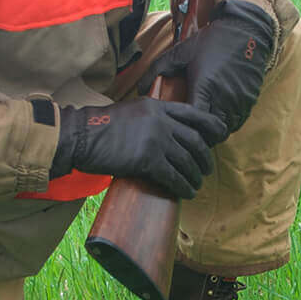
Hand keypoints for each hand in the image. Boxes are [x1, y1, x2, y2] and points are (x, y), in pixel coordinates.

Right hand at [53, 99, 225, 198]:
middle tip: (205, 169)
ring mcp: (155, 140)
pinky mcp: (147, 160)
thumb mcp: (132, 111)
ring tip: (196, 184)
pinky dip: (183, 186)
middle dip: (204, 158)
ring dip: (195, 176)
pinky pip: (173, 176)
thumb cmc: (100, 127)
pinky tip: (186, 192)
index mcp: (158, 106)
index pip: (194, 114)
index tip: (220, 136)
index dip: (211, 126)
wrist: (80, 136)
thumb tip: (169, 132)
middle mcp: (161, 121)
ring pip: (187, 161)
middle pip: (195, 140)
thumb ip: (152, 117)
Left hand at [139, 0, 274, 134]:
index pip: (195, 123)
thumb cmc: (210, 41)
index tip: (180, 124)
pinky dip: (228, 122)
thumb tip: (139, 87)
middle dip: (200, 133)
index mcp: (205, 88)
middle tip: (190, 128)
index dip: (187, 128)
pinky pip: (239, 121)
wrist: (245, 30)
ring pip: (226, 129)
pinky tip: (219, 113)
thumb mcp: (180, 52)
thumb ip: (158, 68)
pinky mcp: (250, 99)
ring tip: (204, 121)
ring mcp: (239, 100)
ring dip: (215, 129)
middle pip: (212, 132)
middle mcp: (224, 98)